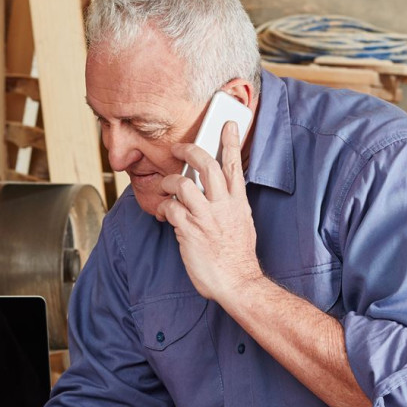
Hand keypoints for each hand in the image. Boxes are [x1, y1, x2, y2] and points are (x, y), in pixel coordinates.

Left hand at [156, 121, 263, 302]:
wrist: (237, 282)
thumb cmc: (237, 257)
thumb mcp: (242, 224)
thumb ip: (231, 206)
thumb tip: (220, 196)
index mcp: (237, 202)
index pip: (234, 165)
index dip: (230, 142)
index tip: (226, 125)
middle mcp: (223, 205)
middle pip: (206, 165)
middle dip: (190, 150)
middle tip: (179, 147)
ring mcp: (206, 217)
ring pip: (184, 183)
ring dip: (170, 181)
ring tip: (166, 186)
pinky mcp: (190, 230)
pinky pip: (171, 208)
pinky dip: (164, 207)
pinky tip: (165, 213)